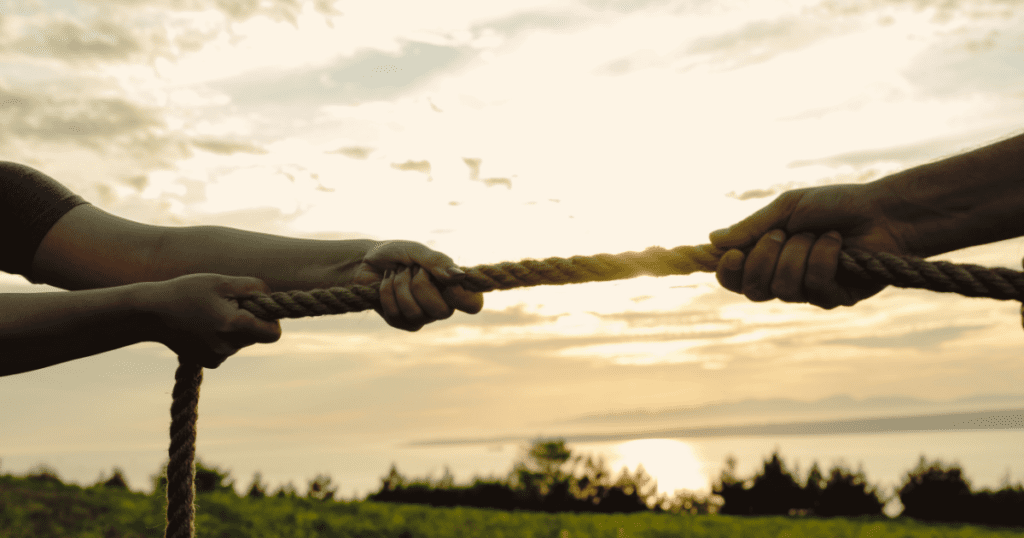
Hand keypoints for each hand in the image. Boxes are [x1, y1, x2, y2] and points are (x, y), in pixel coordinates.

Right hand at [141, 274, 281, 367]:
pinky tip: (203, 325)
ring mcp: (218, 357)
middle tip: (227, 304)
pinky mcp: (210, 362)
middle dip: (250, 320)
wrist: (151, 314)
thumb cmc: (188, 292)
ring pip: (242, 341)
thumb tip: (272, 298)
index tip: (262, 308)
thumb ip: (254, 287)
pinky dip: (222, 337)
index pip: (273, 334)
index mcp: (233, 325)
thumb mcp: (222, 281)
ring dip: (235, 328)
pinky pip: (229, 348)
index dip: (272, 320)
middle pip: (257, 336)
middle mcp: (228, 346)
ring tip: (211, 313)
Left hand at [350, 240, 483, 330]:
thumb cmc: (398, 253)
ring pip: (416, 313)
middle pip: (443, 312)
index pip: (473, 304)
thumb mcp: (417, 251)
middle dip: (421, 286)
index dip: (461, 295)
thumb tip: (460, 277)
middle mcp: (442, 305)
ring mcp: (422, 316)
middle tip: (412, 269)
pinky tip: (386, 282)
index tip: (446, 279)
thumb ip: (438, 262)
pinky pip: (396, 314)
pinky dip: (386, 292)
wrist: (367, 260)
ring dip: (400, 285)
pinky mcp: (401, 322)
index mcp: (453, 287)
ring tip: (396, 272)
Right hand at [710, 183, 913, 308]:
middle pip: (752, 290)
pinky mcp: (834, 298)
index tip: (731, 255)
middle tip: (780, 234)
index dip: (727, 272)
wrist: (883, 210)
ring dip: (798, 254)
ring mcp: (808, 292)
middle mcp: (783, 278)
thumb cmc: (835, 205)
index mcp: (767, 257)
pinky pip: (815, 286)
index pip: (735, 278)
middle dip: (762, 260)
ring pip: (783, 288)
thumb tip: (712, 239)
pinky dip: (823, 257)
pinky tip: (836, 243)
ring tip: (817, 234)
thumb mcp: (787, 208)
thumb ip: (752, 226)